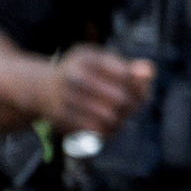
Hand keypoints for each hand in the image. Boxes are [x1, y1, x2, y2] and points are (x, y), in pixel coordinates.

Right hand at [41, 46, 156, 135]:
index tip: (140, 93)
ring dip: (121, 120)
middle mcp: (74, 76)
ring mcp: (66, 98)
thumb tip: (149, 72)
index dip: (140, 88)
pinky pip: (95, 132)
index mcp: (87, 58)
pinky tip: (108, 126)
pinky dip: (107, 132)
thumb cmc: (81, 73)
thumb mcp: (101, 62)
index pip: (126, 75)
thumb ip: (128, 67)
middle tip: (133, 108)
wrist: (41, 89)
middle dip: (133, 106)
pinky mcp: (61, 119)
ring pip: (109, 118)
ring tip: (121, 117)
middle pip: (120, 98)